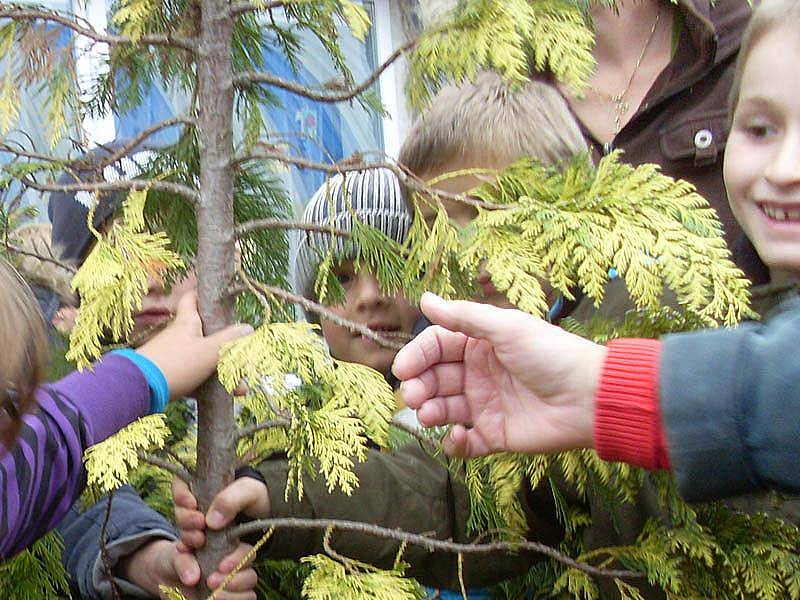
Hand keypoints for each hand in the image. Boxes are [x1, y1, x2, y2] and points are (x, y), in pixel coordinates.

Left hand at [117, 537, 257, 599]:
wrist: (164, 576)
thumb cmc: (175, 559)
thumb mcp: (176, 555)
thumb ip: (184, 561)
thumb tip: (193, 578)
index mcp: (229, 550)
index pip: (247, 552)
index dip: (239, 559)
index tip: (221, 567)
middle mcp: (235, 569)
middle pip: (251, 575)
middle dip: (235, 580)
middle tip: (211, 582)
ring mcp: (232, 587)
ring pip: (249, 593)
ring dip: (233, 595)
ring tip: (212, 596)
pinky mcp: (227, 599)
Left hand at [137, 292, 252, 399]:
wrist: (140, 390)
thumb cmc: (177, 363)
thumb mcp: (209, 351)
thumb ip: (230, 341)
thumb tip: (249, 327)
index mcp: (187, 323)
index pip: (192, 299)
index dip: (203, 294)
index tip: (217, 295)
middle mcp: (179, 337)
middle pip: (204, 333)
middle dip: (225, 344)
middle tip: (243, 352)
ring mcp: (173, 357)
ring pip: (203, 360)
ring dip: (223, 371)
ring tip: (241, 386)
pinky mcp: (170, 377)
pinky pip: (195, 379)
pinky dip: (210, 386)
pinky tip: (227, 395)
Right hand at [173, 476, 270, 567]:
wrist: (270, 516)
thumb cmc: (257, 497)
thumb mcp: (249, 491)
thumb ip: (230, 500)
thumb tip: (211, 522)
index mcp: (204, 486)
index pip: (181, 485)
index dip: (181, 494)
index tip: (192, 503)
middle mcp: (198, 508)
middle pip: (180, 513)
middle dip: (186, 521)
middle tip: (199, 527)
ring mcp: (201, 529)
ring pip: (185, 535)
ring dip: (189, 540)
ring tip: (200, 542)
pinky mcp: (207, 548)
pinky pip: (197, 556)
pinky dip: (199, 561)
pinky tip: (210, 569)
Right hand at [392, 292, 605, 457]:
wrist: (590, 398)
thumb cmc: (550, 355)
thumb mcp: (506, 328)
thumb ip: (463, 316)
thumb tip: (425, 298)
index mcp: (480, 344)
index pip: (437, 346)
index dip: (418, 356)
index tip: (404, 368)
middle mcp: (478, 373)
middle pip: (435, 378)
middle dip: (419, 386)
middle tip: (414, 395)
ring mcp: (485, 404)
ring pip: (444, 409)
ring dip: (430, 412)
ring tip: (430, 414)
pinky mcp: (495, 435)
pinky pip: (465, 443)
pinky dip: (454, 444)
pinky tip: (456, 437)